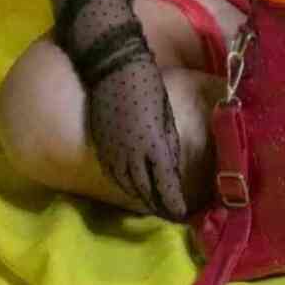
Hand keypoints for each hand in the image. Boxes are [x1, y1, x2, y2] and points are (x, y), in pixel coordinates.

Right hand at [88, 58, 186, 220]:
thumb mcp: (165, 113)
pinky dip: (124, 184)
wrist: (112, 69)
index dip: (174, 201)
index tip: (183, 214)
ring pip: (127, 184)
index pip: (165, 183)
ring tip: (153, 207)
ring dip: (141, 197)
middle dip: (159, 204)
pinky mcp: (101, 146)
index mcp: (153, 145)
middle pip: (145, 189)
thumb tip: (171, 163)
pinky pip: (113, 173)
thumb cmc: (147, 85)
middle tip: (171, 215)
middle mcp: (131, 155)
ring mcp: (113, 152)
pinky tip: (130, 187)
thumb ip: (168, 141)